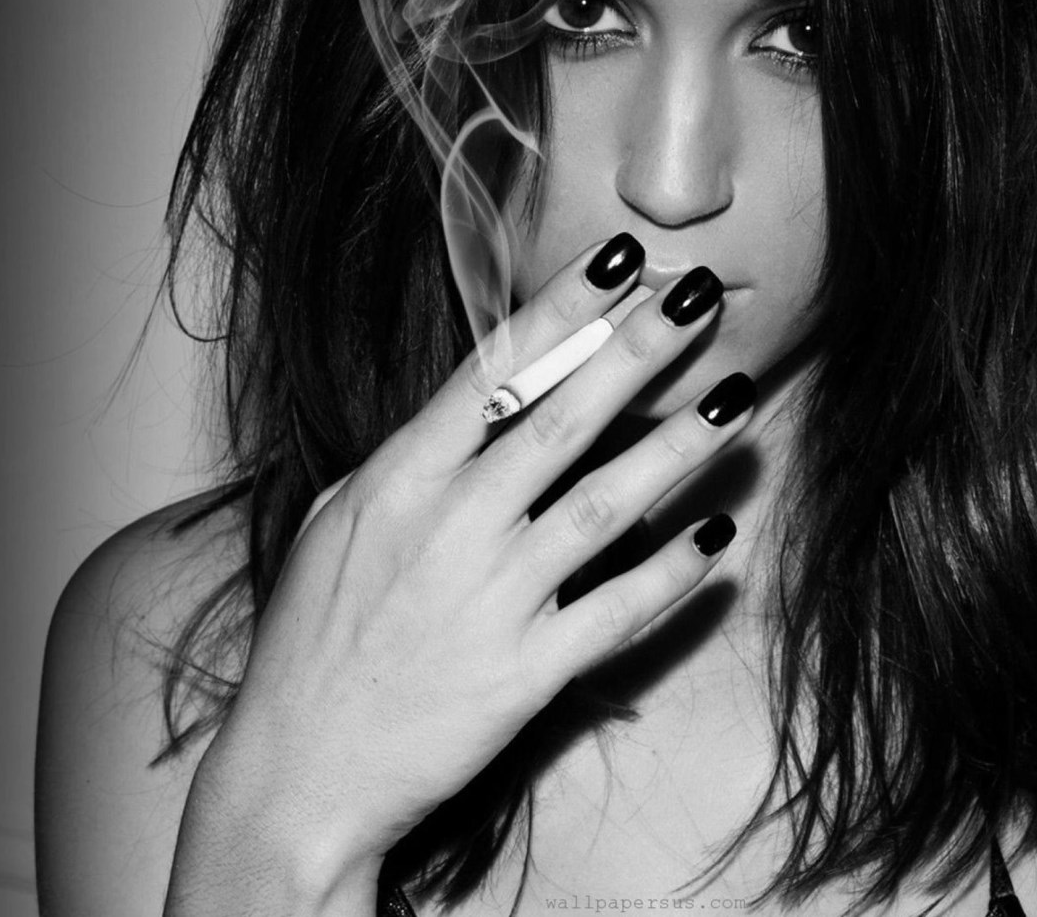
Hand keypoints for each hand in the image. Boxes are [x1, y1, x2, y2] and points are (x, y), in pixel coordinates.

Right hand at [173, 234, 753, 909]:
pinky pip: (615, 612)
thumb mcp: (332, 529)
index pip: (491, 374)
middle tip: (699, 298)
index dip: (562, 310)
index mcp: (398, 482)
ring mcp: (493, 601)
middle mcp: (451, 529)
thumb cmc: (310, 644)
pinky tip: (718, 534)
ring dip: (678, 450)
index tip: (619, 262)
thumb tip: (471, 410)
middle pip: (561, 423)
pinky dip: (669, 573)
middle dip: (637, 353)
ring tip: (737, 397)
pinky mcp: (525, 673)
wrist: (299, 775)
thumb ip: (404, 466)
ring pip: (604, 507)